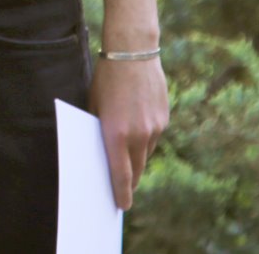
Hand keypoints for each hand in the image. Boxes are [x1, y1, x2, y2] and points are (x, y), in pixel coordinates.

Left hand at [90, 53, 166, 208]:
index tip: (122, 205)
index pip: (119, 173)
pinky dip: (145, 139)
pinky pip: (153, 137)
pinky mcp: (164, 118)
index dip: (121, 192)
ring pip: (145, 153)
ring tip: (128, 160)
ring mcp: (154, 127)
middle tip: (125, 191)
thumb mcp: (95, 105)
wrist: (133, 52)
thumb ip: (101, 129)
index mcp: (115, 133)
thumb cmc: (106, 78)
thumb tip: (105, 151)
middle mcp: (137, 134)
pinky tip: (137, 130)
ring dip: (137, 158)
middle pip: (135, 169)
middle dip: (130, 181)